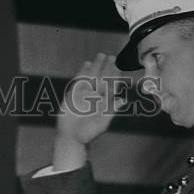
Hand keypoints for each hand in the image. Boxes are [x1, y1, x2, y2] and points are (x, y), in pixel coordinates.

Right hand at [52, 53, 119, 169]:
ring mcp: (85, 95)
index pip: (111, 86)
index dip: (115, 76)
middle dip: (107, 68)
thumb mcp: (102, 123)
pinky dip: (83, 72)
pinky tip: (87, 64)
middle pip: (103, 79)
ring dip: (97, 66)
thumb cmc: (88, 133)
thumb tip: (122, 100)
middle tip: (112, 57)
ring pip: (92, 77)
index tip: (118, 66)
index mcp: (104, 102)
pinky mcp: (74, 94)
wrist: (70, 137)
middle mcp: (95, 97)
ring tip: (100, 56)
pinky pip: (79, 81)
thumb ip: (111, 111)